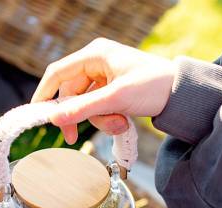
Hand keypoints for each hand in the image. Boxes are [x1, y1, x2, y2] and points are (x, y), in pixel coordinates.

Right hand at [31, 38, 175, 143]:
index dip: (44, 94)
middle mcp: (96, 63)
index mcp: (95, 55)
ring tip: (119, 124)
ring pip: (84, 105)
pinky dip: (107, 119)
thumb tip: (53, 119)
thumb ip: (82, 109)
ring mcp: (104, 78)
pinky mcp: (111, 91)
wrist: (184, 95)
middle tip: (75, 137)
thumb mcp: (116, 99)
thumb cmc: (155, 86)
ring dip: (98, 120)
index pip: (57, 73)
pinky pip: (97, 108)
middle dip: (80, 115)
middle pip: (70, 94)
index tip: (37, 115)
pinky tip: (123, 121)